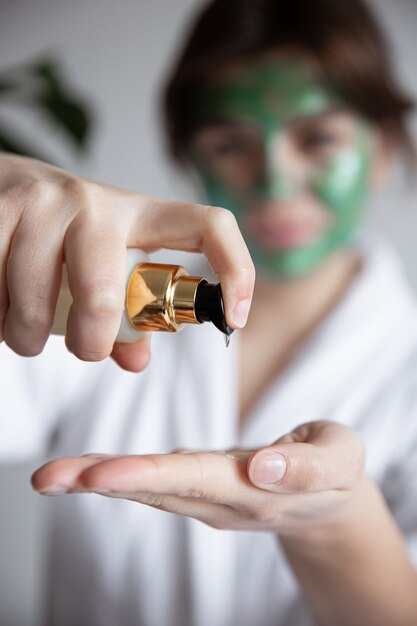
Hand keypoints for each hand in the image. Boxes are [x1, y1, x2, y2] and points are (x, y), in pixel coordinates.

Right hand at [0, 154, 253, 370]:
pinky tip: (1, 308)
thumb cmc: (57, 238)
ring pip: (35, 298)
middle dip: (91, 339)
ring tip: (24, 332)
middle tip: (83, 351)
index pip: (208, 225)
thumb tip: (135, 360)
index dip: (235, 269)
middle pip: (105, 291)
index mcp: (138, 215)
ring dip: (25, 335)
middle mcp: (95, 201)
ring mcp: (43, 199)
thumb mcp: (99, 264)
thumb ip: (122, 315)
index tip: (234, 319)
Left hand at [31, 421, 364, 534]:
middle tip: (49, 478)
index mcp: (254, 489)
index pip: (195, 480)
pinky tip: (87, 473)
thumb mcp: (341, 460)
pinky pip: (154, 483)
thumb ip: (307, 466)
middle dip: (102, 482)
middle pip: (156, 490)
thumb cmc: (334, 472)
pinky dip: (117, 477)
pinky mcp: (200, 488)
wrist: (328, 502)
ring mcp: (207, 498)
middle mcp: (220, 499)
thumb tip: (261, 466)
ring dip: (97, 481)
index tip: (101, 475)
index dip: (148, 476)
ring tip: (50, 476)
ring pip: (148, 490)